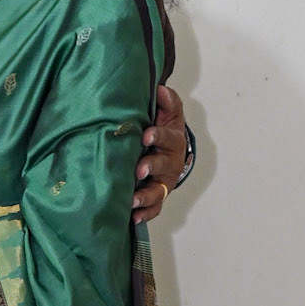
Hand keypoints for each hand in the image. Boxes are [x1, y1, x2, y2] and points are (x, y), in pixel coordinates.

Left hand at [133, 83, 185, 223]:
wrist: (171, 152)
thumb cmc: (164, 132)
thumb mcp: (169, 114)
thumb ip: (167, 102)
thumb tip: (161, 88)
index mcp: (172, 140)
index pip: (167, 137)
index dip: (158, 136)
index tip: (146, 135)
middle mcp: (170, 162)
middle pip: (163, 165)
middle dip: (151, 167)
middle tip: (139, 170)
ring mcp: (164, 182)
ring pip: (157, 191)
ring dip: (145, 196)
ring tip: (132, 200)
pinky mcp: (158, 197)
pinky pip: (154, 208)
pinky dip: (145, 214)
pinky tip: (133, 217)